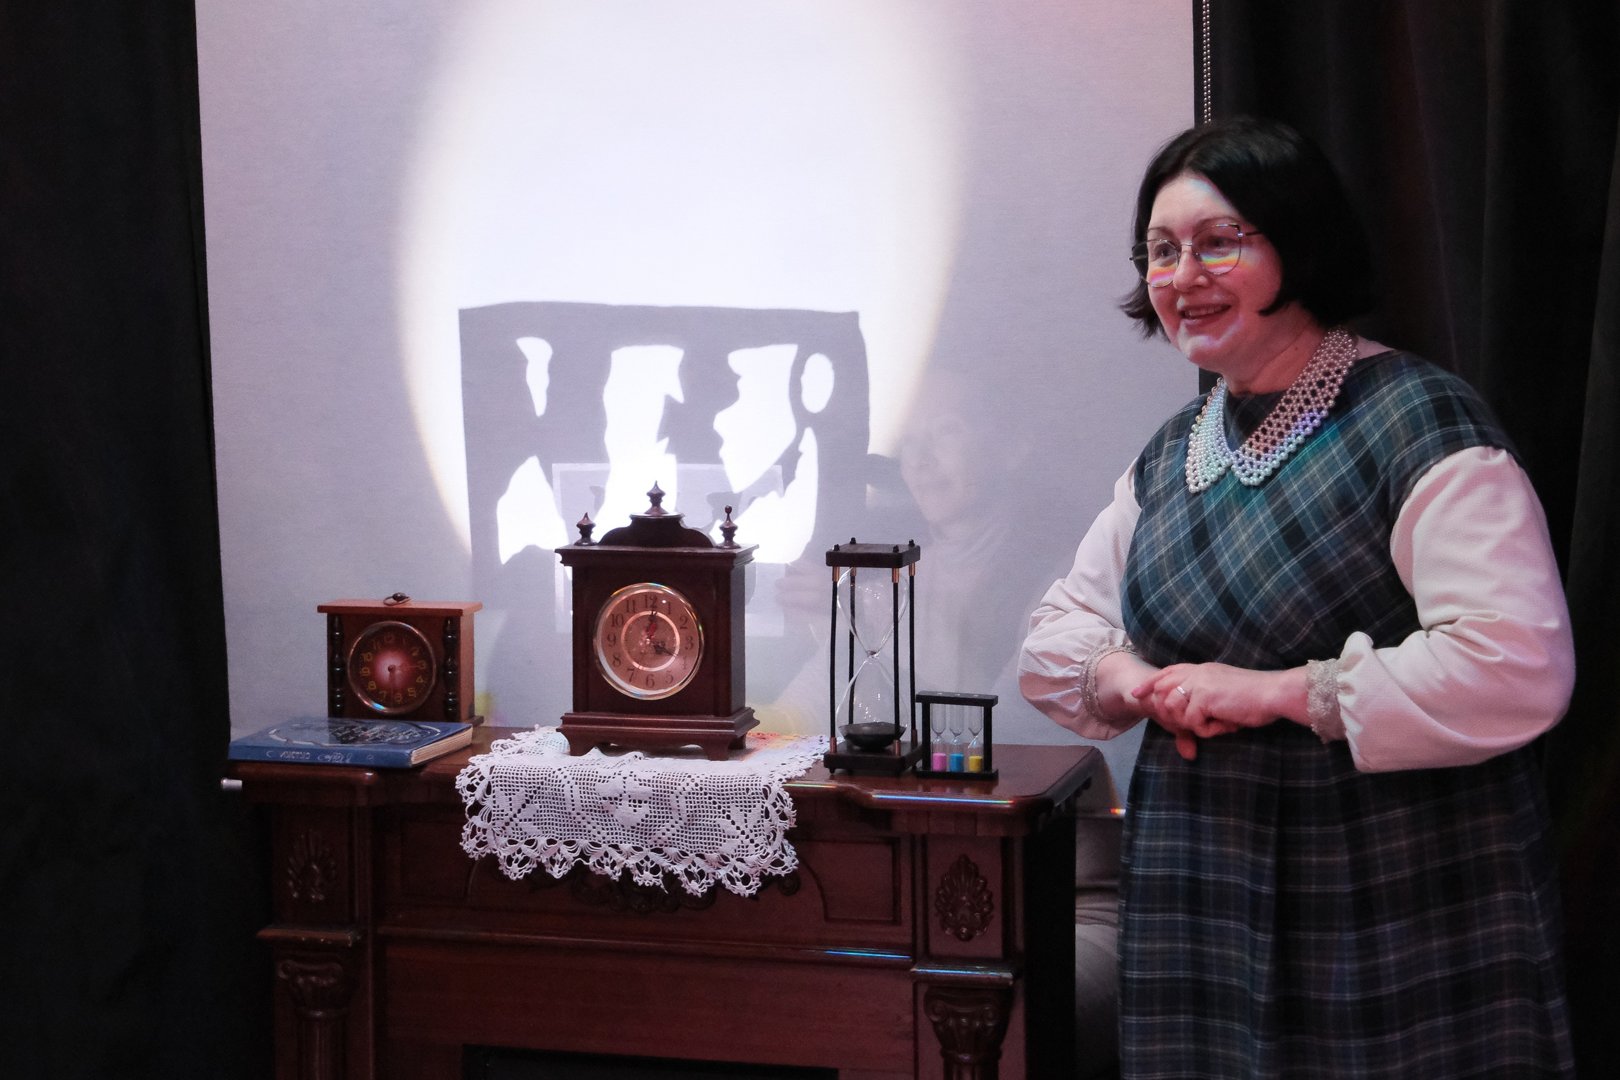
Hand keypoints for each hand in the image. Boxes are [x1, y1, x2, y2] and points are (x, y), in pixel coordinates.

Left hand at [1131, 662, 1292, 760]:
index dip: (1151, 683)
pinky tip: (1226, 725)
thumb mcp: (1225, 692)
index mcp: (1202, 669)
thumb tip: (1191, 715)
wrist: (1274, 694)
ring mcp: (1199, 684)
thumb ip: (1206, 697)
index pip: (1168, 672)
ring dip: (1195, 724)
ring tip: (1218, 723)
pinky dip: (1209, 730)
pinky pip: (1192, 722)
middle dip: (1169, 714)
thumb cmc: (1257, 697)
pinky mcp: (1203, 697)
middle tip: (1198, 725)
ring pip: (1175, 711)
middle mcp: (1197, 673)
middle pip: (1162, 691)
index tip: (1137, 694)